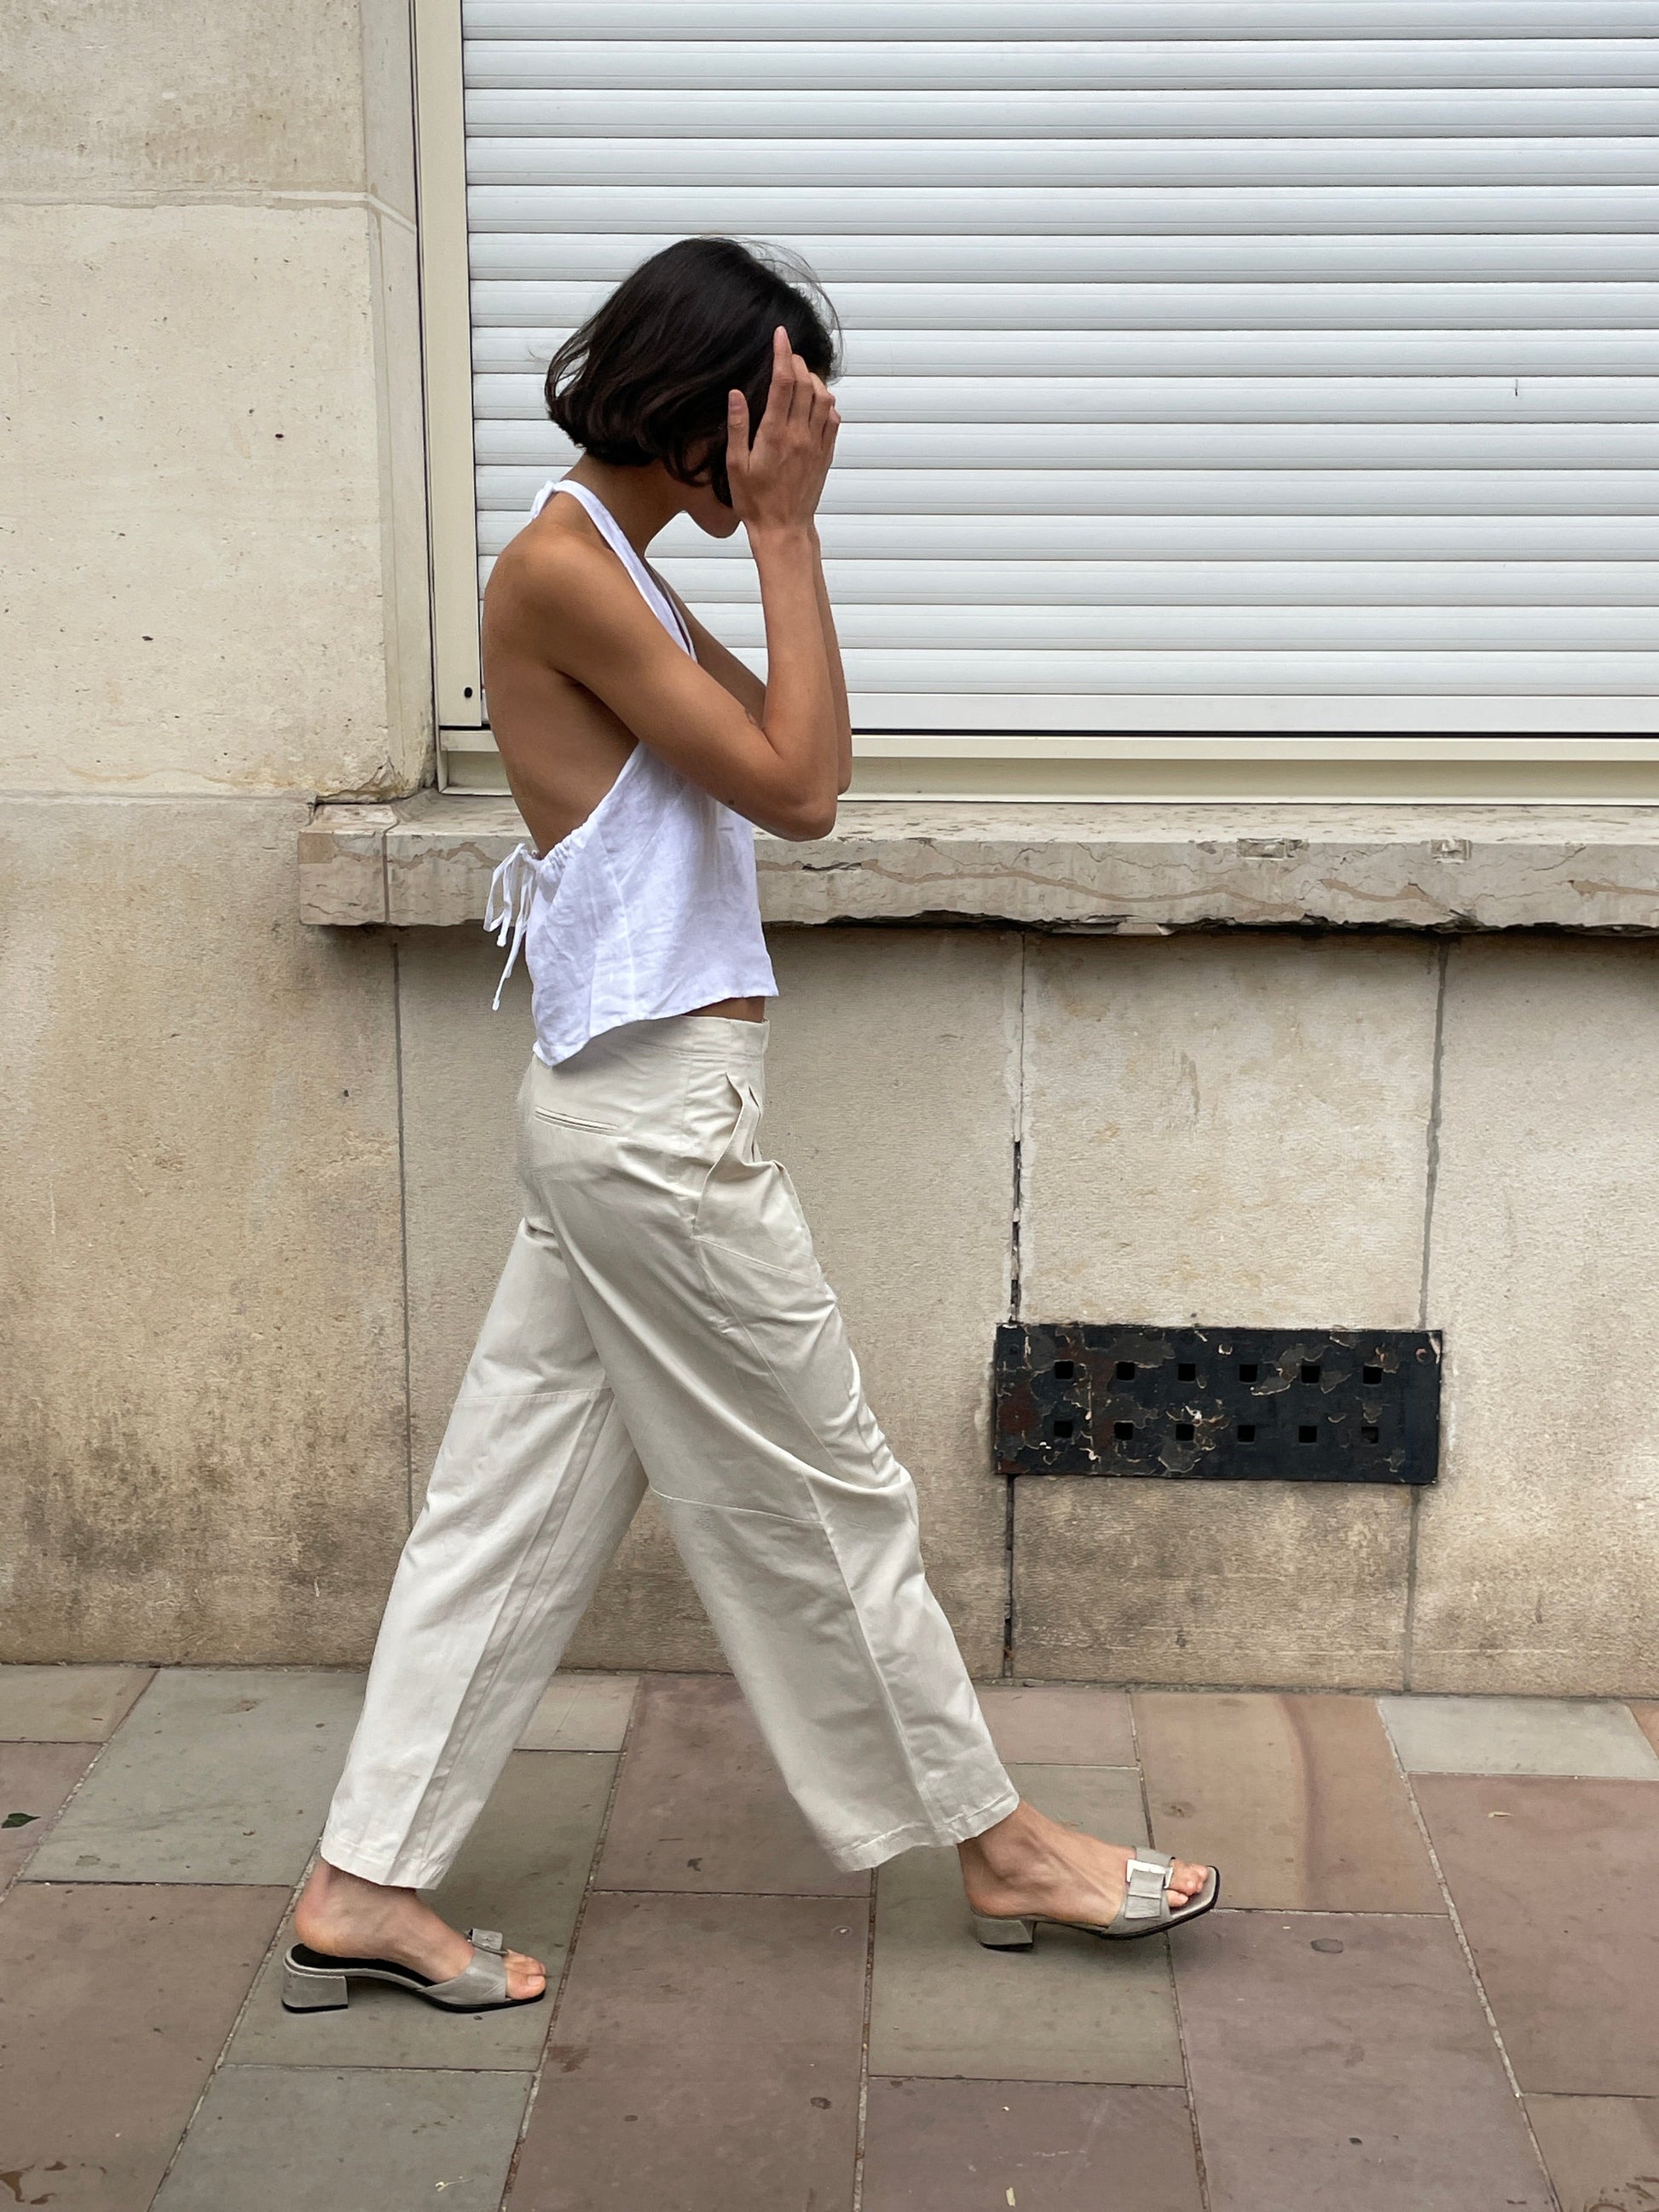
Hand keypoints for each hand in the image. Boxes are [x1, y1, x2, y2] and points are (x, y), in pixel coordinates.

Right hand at [726, 325, 839, 537]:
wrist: (783, 529)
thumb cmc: (755, 501)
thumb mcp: (735, 465)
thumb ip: (737, 427)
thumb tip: (736, 394)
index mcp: (774, 434)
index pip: (783, 382)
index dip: (782, 354)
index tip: (780, 335)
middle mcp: (799, 435)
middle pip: (806, 384)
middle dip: (797, 362)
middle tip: (786, 355)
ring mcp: (816, 444)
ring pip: (823, 398)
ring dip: (813, 380)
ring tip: (800, 375)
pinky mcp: (825, 455)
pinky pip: (833, 420)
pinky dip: (826, 404)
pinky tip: (816, 403)